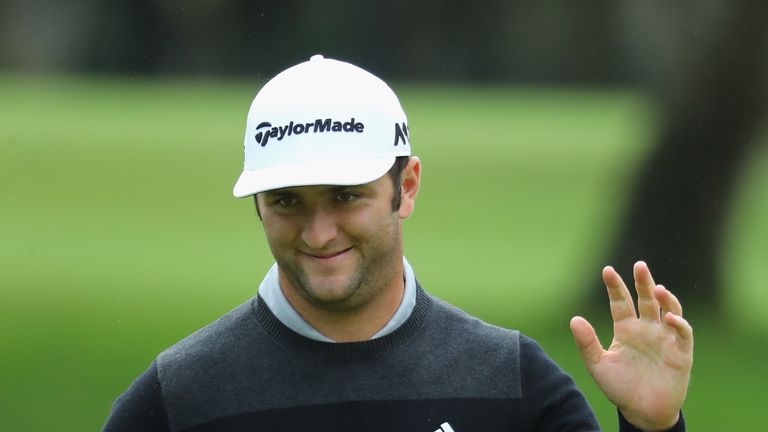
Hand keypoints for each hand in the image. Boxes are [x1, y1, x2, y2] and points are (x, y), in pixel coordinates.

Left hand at [570, 261, 693, 430]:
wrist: (641, 412)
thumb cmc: (620, 387)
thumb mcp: (598, 365)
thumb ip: (587, 343)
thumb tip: (574, 319)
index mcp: (626, 329)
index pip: (620, 302)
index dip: (615, 286)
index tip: (607, 270)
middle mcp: (646, 329)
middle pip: (646, 299)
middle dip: (643, 282)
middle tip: (639, 265)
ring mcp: (664, 339)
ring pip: (668, 310)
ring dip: (665, 298)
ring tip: (657, 288)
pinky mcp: (681, 352)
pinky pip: (683, 333)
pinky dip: (679, 323)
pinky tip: (670, 317)